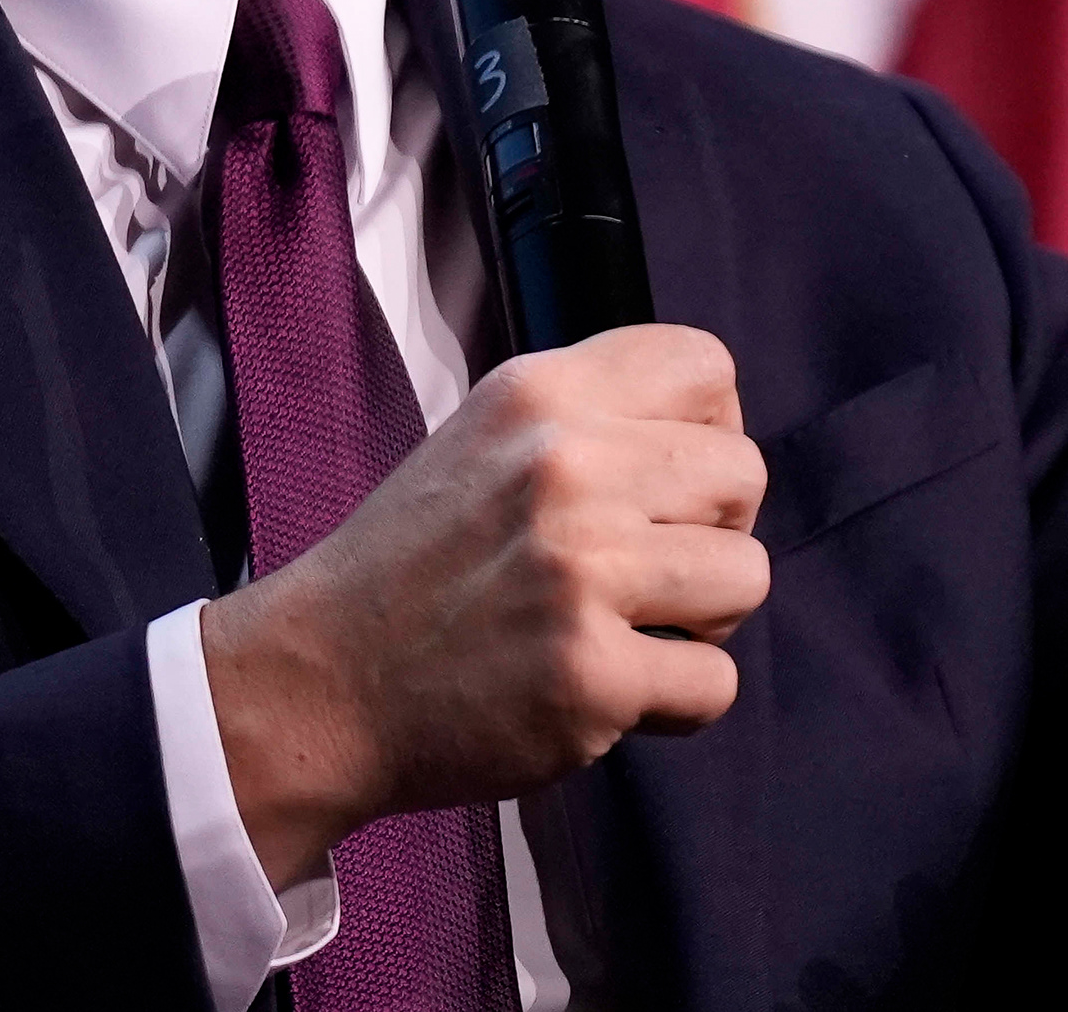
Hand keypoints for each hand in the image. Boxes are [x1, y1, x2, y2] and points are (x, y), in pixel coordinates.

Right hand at [201, 322, 768, 884]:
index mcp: (542, 394)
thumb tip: (714, 434)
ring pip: (747, 577)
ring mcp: (580, 572)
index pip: (706, 366)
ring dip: (704, 619)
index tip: (665, 483)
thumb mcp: (489, 435)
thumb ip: (594, 418)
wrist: (320, 683)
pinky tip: (610, 690)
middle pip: (744, 474)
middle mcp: (566, 466)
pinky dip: (675, 702)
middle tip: (645, 572)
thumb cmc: (418, 564)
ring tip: (629, 629)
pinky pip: (716, 682)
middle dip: (714, 531)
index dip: (707, 431)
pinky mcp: (590, 676)